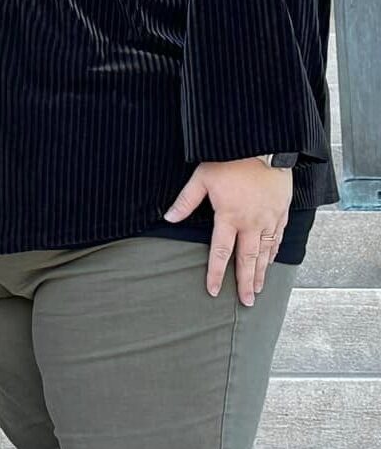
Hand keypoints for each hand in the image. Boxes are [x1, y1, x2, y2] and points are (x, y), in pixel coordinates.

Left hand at [163, 159, 291, 305]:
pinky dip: (274, 252)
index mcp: (229, 217)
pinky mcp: (280, 211)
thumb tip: (168, 218)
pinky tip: (271, 260)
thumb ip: (185, 201)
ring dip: (262, 272)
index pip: (220, 252)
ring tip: (259, 288)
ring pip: (265, 252)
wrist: (264, 146)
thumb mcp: (201, 178)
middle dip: (246, 283)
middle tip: (247, 302)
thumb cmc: (230, 160)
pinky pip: (278, 237)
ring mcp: (268, 218)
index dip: (216, 273)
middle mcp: (251, 223)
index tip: (213, 290)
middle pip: (248, 259)